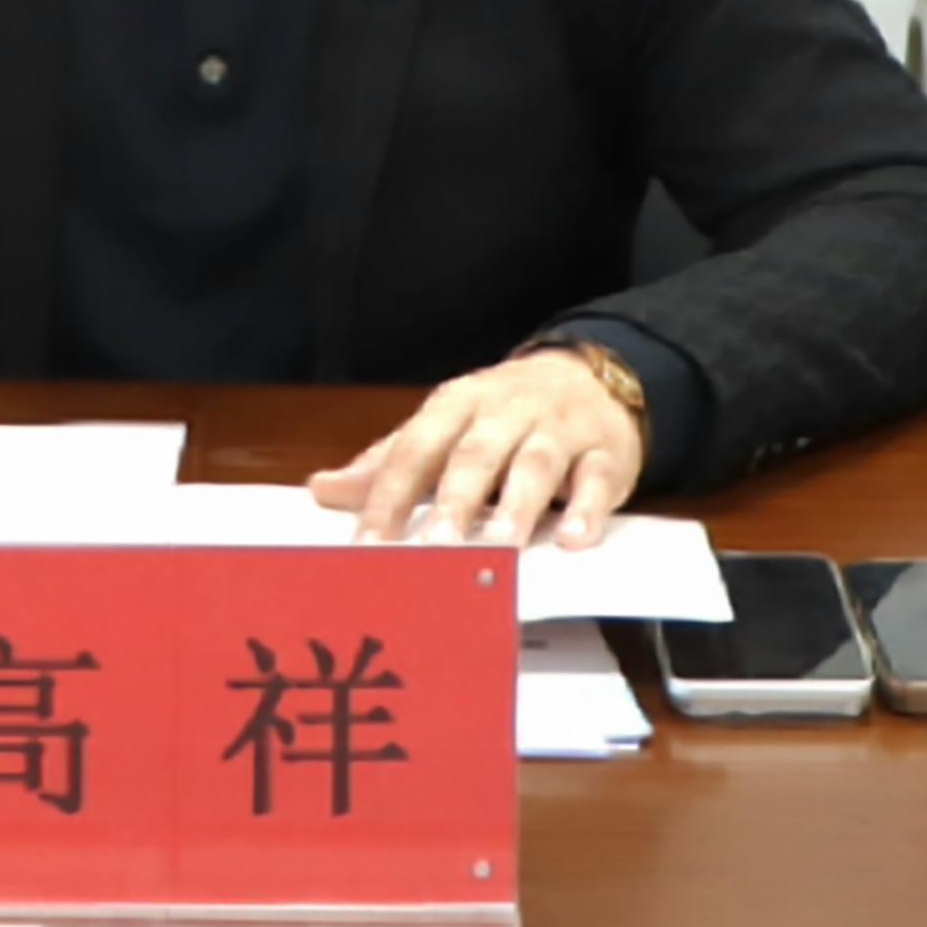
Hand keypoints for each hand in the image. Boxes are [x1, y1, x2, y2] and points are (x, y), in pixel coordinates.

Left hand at [310, 345, 648, 548]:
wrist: (592, 376)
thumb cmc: (503, 415)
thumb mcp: (444, 428)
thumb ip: (388, 463)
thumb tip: (321, 490)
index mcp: (455, 404)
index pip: (414, 450)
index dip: (388, 498)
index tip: (367, 548)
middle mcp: (505, 411)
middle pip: (474, 455)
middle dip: (454, 502)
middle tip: (434, 550)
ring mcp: (559, 428)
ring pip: (535, 464)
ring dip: (517, 507)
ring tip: (500, 549)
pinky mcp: (605, 451)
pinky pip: (597, 478)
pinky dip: (586, 509)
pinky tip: (573, 539)